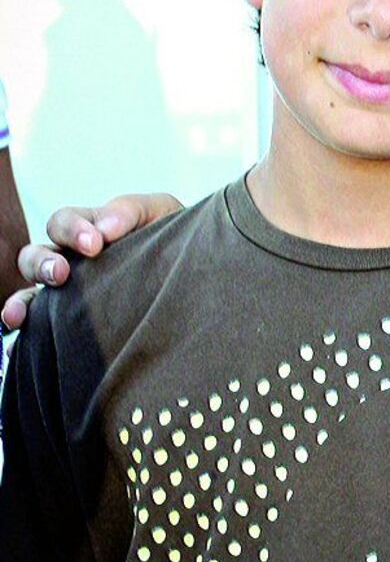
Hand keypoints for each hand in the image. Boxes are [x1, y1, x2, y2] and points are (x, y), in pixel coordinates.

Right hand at [0, 194, 181, 330]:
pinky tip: (18, 349)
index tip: (95, 244)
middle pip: (34, 258)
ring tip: (20, 316)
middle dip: (41, 264)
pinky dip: (23, 339)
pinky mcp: (76, 324)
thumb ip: (130, 211)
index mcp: (88, 231)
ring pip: (30, 296)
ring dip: (21, 304)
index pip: (62, 223)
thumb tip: (105, 228)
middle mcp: (73, 263)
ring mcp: (72, 295)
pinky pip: (41, 332)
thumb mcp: (159, 213)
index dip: (72, 230)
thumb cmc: (175, 237)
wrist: (199, 274)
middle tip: (61, 274)